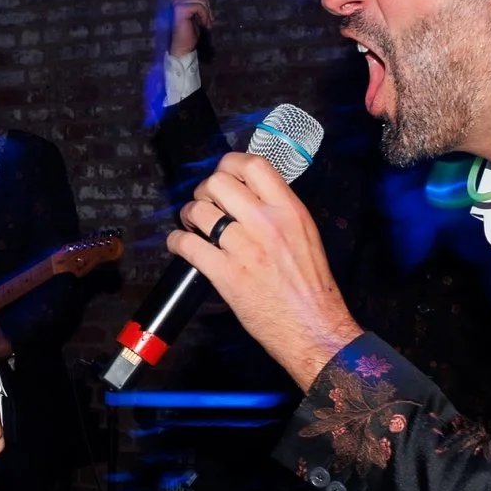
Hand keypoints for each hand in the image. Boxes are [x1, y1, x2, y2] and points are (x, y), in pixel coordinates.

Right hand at [157, 0, 213, 60]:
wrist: (182, 48)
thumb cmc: (189, 35)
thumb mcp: (195, 17)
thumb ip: (197, 6)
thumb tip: (204, 3)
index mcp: (177, 0)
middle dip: (208, 8)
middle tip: (207, 22)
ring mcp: (177, 3)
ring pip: (202, 1)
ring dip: (207, 14)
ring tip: (205, 25)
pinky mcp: (180, 9)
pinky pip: (200, 7)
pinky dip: (205, 16)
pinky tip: (203, 25)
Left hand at [168, 151, 363, 390]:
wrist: (313, 326)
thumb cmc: (310, 286)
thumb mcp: (305, 235)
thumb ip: (279, 211)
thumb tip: (250, 195)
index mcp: (289, 210)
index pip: (254, 165)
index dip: (230, 164)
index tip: (223, 175)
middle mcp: (266, 222)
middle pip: (218, 182)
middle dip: (205, 191)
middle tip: (206, 205)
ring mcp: (244, 247)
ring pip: (199, 211)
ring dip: (189, 215)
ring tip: (193, 225)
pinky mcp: (225, 273)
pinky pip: (188, 245)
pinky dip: (177, 242)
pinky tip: (181, 245)